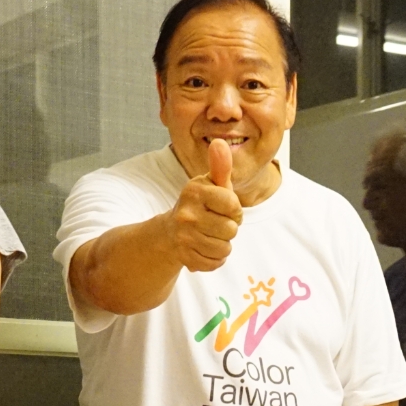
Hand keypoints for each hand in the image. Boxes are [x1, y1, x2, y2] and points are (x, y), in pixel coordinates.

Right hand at [165, 137, 243, 271]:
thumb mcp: (210, 184)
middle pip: (231, 230)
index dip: (235, 209)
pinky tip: (205, 248)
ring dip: (223, 244)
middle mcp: (186, 213)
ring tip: (210, 235)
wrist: (170, 232)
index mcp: (194, 191)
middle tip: (216, 223)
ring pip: (224, 248)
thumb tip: (220, 142)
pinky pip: (215, 263)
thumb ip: (220, 166)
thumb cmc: (201, 204)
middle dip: (230, 228)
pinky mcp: (184, 257)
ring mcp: (183, 237)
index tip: (226, 208)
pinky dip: (215, 258)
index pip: (233, 205)